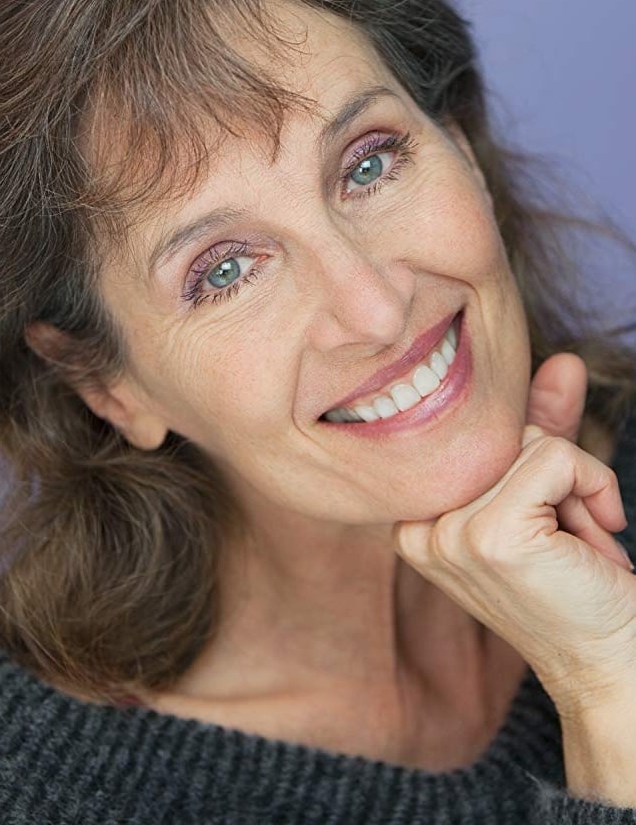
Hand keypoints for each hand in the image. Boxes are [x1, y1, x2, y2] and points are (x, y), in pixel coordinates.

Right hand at [392, 352, 635, 716]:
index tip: (551, 523)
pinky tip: (593, 544)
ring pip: (531, 442)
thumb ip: (545, 429)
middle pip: (500, 435)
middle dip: (556, 479)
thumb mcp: (550, 497)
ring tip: (576, 549)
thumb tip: (564, 360)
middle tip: (569, 543)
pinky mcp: (491, 533)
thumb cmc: (579, 586)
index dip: (531, 462)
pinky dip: (594, 488)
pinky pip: (557, 457)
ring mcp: (448, 532)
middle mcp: (418, 526)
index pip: (474, 436)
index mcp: (414, 519)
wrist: (610, 663)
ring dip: (578, 489)